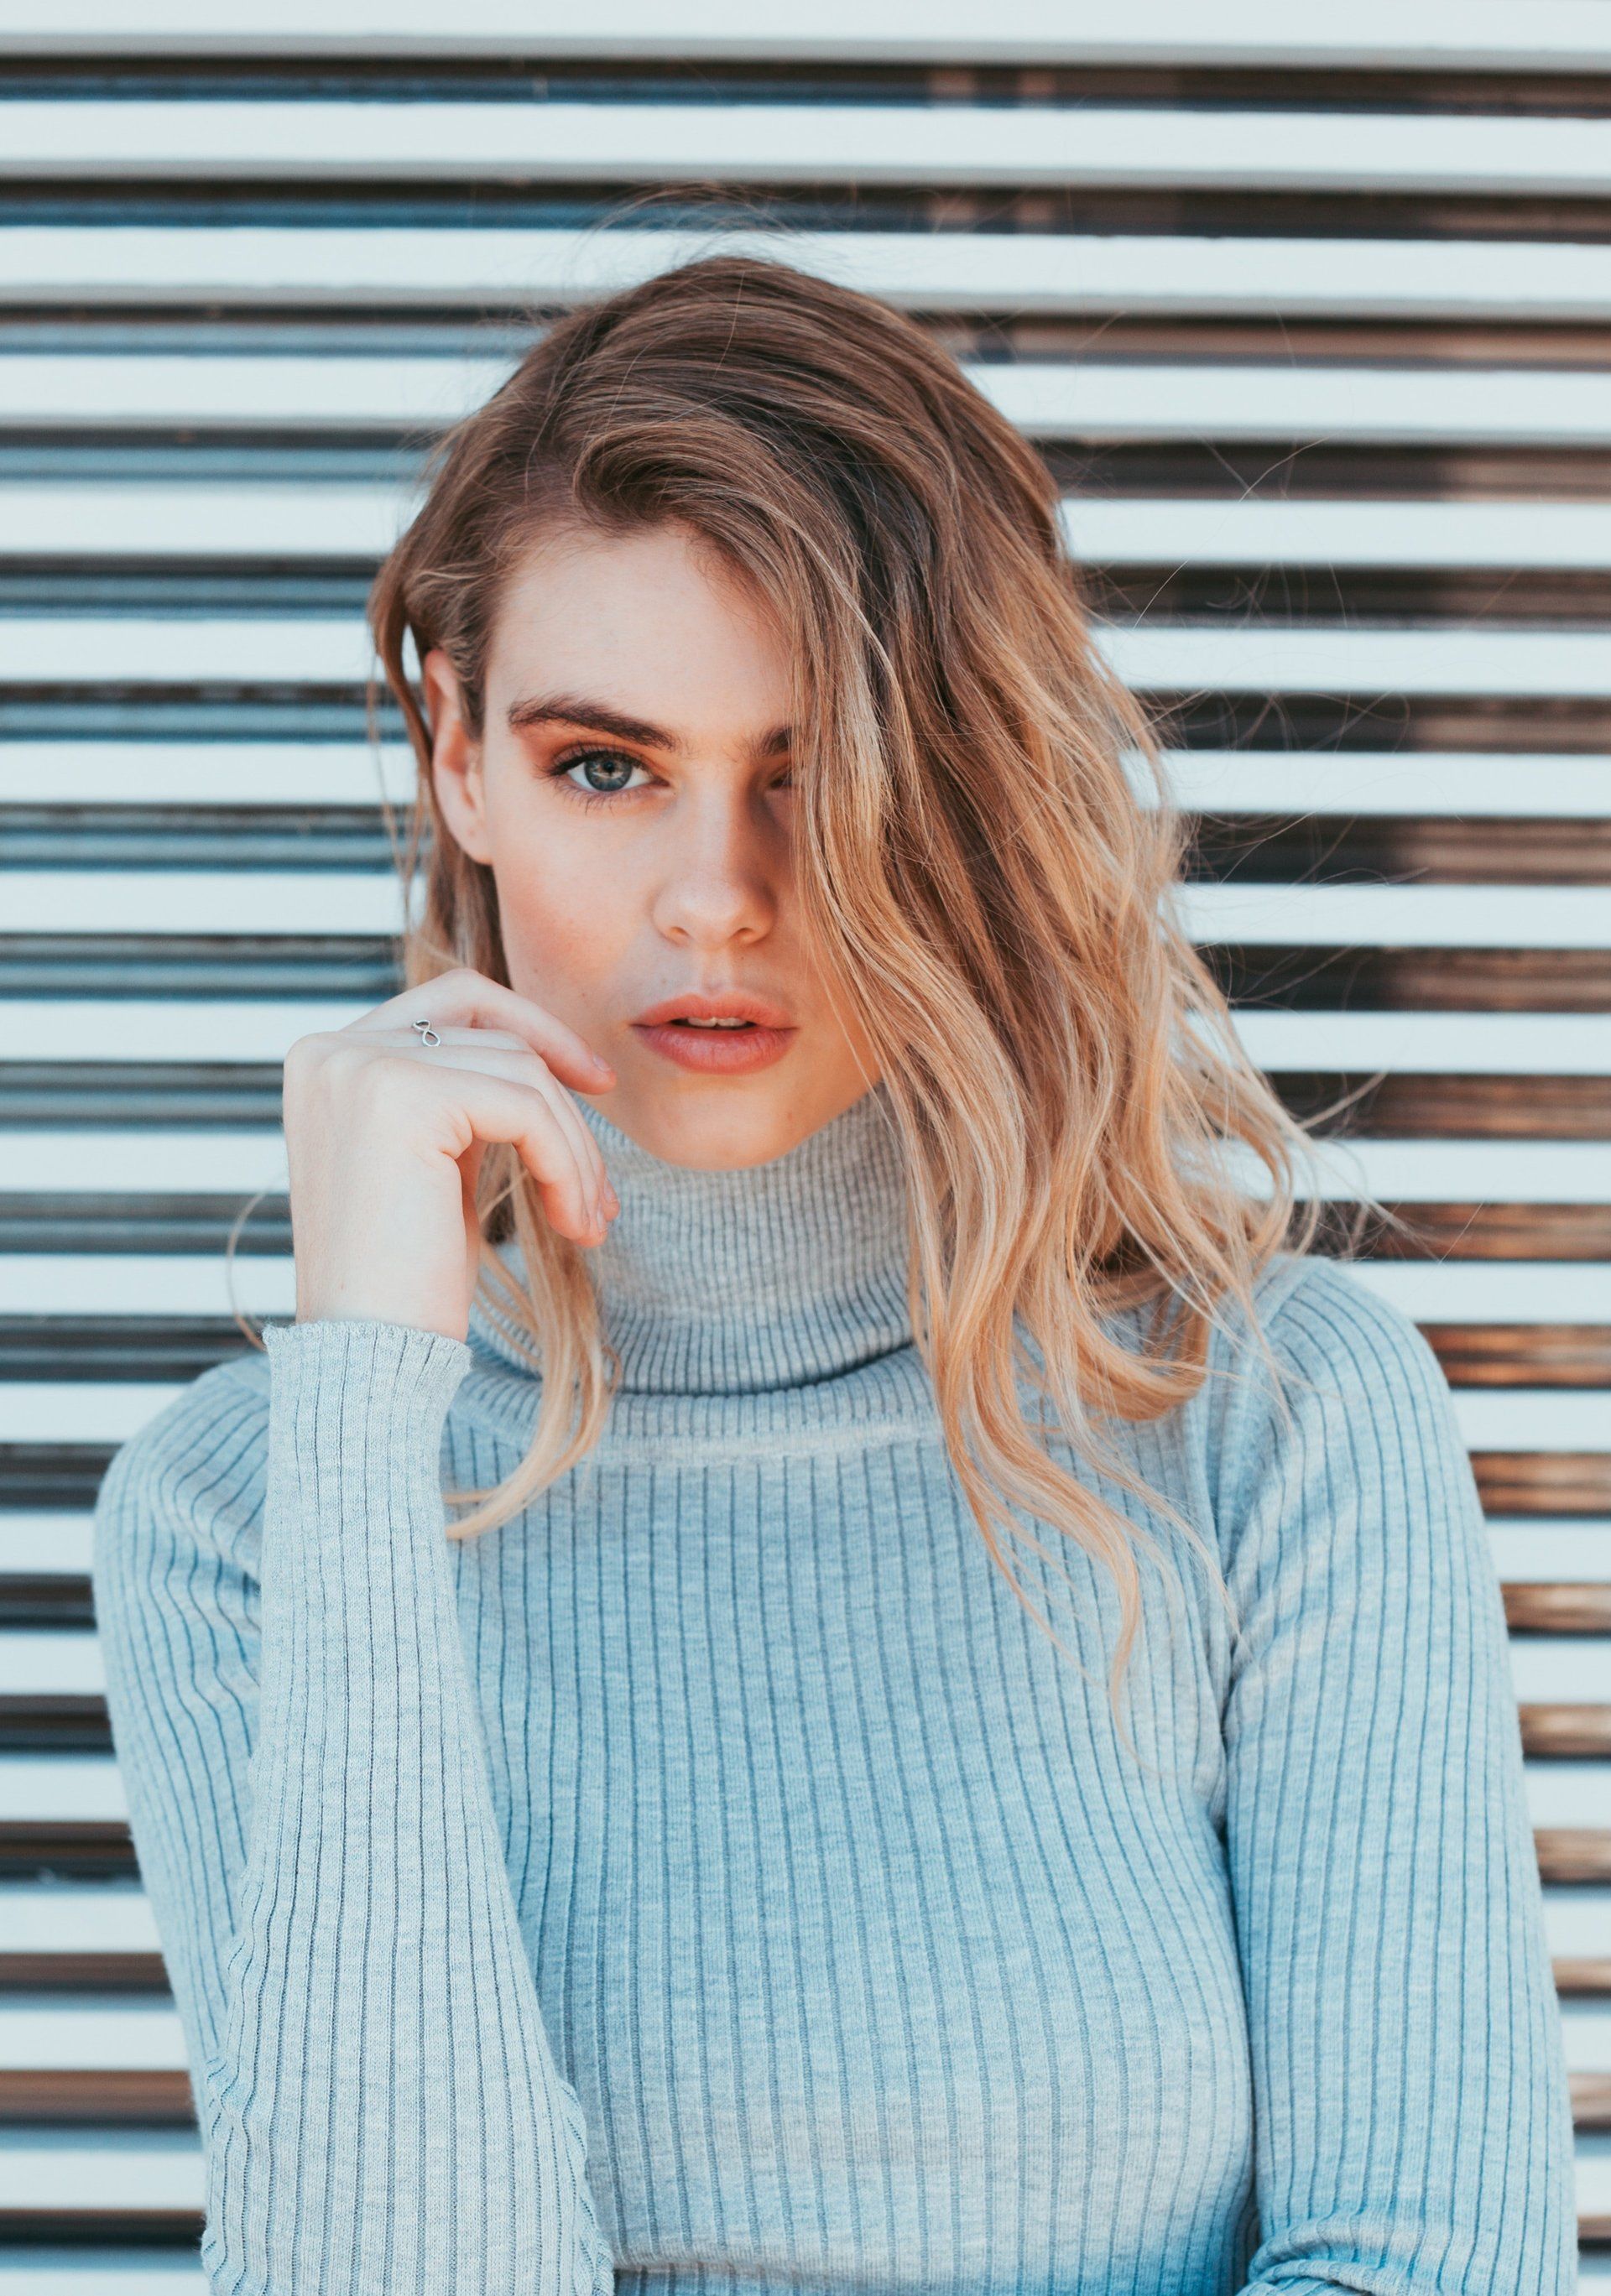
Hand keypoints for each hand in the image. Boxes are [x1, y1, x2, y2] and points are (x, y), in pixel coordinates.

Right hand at [281, 967, 619, 1342]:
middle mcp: (331, 1050)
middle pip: (491, 1025)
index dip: (533, 1030)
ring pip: (521, 1070)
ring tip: (588, 1220)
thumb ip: (462, 1099)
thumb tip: (542, 1056)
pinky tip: (574, 1223)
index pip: (452, 1001)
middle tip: (608, 1154)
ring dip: (575, 1149)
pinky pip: (526, 1108)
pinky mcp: (401, 1095)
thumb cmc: (406, 1279)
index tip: (593, 1084)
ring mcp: (360, 1066)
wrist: (367, 1355)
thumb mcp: (434, 1165)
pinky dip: (567, 1163)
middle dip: (564, 1082)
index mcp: (328, 1059)